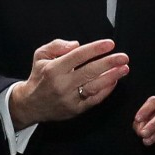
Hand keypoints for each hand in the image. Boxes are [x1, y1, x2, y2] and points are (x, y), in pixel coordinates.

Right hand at [9, 38, 129, 128]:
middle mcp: (62, 84)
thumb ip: (57, 45)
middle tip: (123, 57)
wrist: (31, 104)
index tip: (110, 44)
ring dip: (111, 77)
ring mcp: (69, 98)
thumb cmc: (40, 76)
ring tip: (124, 69)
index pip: (78, 56)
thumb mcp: (40, 55)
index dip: (95, 49)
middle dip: (109, 63)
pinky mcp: (75, 110)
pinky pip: (94, 99)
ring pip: (94, 87)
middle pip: (89, 71)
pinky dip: (106, 90)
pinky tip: (114, 81)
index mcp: (54, 69)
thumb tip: (76, 45)